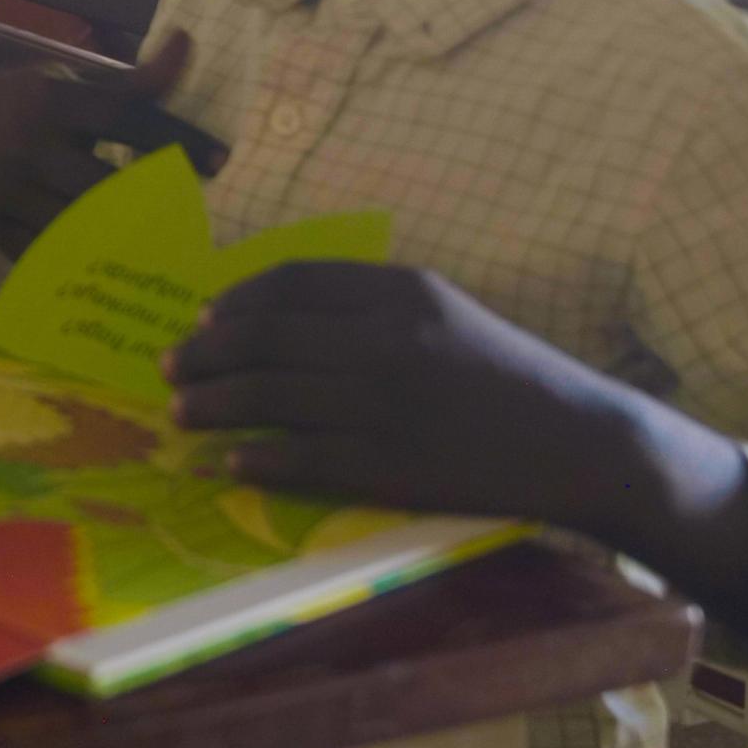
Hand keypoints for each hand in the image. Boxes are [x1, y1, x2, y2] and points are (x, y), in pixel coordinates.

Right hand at [0, 33, 220, 253]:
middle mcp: (24, 143)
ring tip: (170, 249)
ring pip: (77, 225)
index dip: (174, 138)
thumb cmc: (32, 102)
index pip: (122, 118)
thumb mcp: (74, 82)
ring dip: (124, 239)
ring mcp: (4, 189)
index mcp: (49, 100)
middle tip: (196, 217)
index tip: (220, 161)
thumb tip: (187, 40)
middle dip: (153, 203)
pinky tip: (119, 268)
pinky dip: (85, 261)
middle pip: (103, 184)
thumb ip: (133, 81)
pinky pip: (47, 251)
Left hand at [164, 260, 623, 524]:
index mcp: (401, 292)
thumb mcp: (447, 312)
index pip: (292, 283)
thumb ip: (372, 307)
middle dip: (204, 353)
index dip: (236, 301)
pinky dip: (256, 460)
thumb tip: (277, 318)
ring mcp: (384, 404)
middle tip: (171, 368)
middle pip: (265, 338)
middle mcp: (386, 340)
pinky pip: (300, 459)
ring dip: (213, 404)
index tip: (205, 317)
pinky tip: (231, 463)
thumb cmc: (507, 376)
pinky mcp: (388, 465)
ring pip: (269, 398)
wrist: (577, 441)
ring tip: (181, 413)